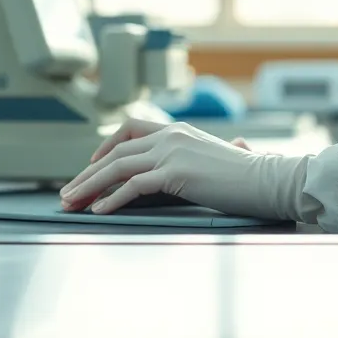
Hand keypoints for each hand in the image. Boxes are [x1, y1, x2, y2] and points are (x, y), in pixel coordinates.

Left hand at [58, 119, 306, 220]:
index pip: (131, 128)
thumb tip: (240, 147)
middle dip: (87, 174)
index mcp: (179, 130)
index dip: (106, 145)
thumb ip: (221, 151)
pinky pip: (134, 185)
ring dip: (90, 186)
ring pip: (118, 166)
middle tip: (68, 192)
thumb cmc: (251, 174)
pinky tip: (99, 209)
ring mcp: (172, 152)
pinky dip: (112, 198)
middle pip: (116, 151)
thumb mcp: (227, 155)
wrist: (269, 180)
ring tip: (72, 202)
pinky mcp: (176, 173)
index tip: (91, 164)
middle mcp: (171, 135)